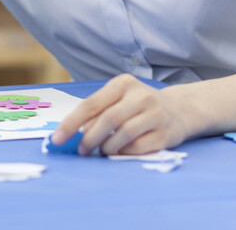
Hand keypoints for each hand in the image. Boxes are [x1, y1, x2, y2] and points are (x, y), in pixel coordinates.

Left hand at [49, 73, 190, 155]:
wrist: (178, 110)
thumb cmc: (137, 105)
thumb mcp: (118, 98)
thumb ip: (97, 111)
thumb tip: (74, 132)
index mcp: (123, 83)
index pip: (92, 104)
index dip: (72, 123)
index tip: (57, 138)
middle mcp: (141, 96)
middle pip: (108, 119)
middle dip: (89, 138)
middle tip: (81, 150)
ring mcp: (156, 115)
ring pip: (123, 135)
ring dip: (107, 147)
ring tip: (101, 151)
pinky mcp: (165, 134)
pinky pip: (138, 148)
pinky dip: (124, 152)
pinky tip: (120, 151)